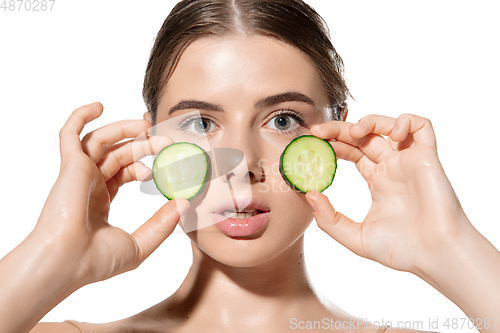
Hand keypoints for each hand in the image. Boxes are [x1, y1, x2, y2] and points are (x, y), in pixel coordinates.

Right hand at [33, 102, 188, 285]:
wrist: (67, 263)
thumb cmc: (95, 261)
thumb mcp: (140, 244)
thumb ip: (162, 224)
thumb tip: (184, 204)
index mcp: (100, 199)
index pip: (125, 171)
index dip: (145, 162)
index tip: (167, 160)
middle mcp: (88, 184)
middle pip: (118, 153)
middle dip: (143, 143)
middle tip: (164, 140)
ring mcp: (78, 174)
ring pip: (101, 140)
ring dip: (125, 130)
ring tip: (148, 126)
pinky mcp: (69, 166)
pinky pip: (69, 134)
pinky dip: (80, 116)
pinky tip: (99, 106)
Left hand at [306, 114, 472, 273]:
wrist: (435, 256)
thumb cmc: (402, 249)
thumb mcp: (355, 236)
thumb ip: (329, 219)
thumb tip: (309, 194)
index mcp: (377, 181)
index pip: (351, 152)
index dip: (333, 145)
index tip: (314, 146)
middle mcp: (392, 167)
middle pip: (364, 136)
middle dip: (340, 129)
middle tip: (318, 132)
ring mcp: (409, 161)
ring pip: (388, 126)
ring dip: (369, 122)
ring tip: (354, 132)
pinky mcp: (426, 158)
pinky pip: (422, 126)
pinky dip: (405, 121)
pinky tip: (392, 135)